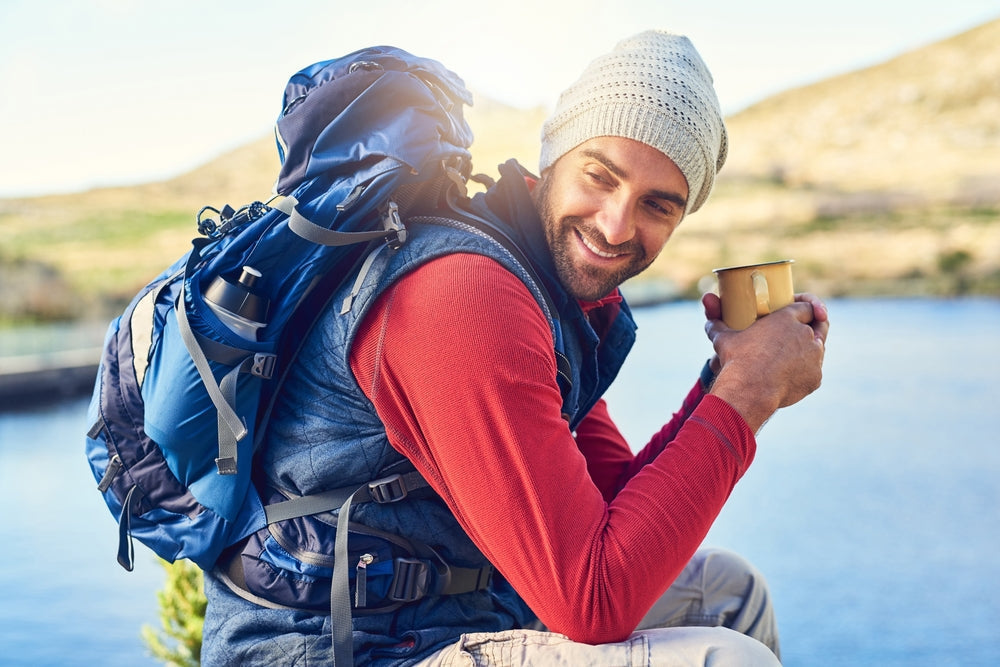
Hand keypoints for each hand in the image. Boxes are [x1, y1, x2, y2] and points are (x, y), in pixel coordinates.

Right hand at [701, 292, 828, 431]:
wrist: (749, 391)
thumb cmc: (736, 361)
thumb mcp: (723, 339)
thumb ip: (716, 323)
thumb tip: (707, 309)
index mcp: (788, 318)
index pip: (807, 307)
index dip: (805, 308)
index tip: (797, 312)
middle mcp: (806, 334)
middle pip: (820, 325)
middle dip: (813, 326)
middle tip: (800, 331)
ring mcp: (814, 356)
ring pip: (819, 348)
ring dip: (809, 348)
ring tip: (793, 354)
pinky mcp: (815, 377)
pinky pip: (813, 370)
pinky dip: (805, 370)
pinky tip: (791, 373)